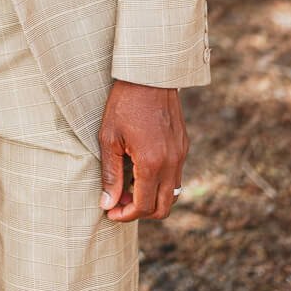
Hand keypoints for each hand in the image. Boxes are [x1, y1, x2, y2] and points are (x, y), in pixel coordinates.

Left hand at [98, 81, 187, 221]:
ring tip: (128, 187)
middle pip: (163, 208)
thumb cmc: (124, 103)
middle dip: (141, 212)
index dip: (126, 215)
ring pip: (172, 194)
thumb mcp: (109, 138)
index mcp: (152, 163)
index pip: (144, 206)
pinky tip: (140, 170)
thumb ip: (110, 174)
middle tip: (119, 203)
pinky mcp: (183, 146)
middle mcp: (172, 163)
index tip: (110, 212)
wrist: (149, 75)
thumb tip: (107, 204)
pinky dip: (160, 183)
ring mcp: (181, 155)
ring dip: (152, 198)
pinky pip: (176, 176)